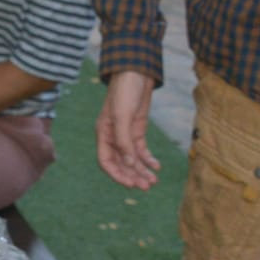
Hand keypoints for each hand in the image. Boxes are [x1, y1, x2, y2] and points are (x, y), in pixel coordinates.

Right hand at [96, 70, 159, 189]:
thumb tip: (129, 163)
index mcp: (103, 134)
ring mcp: (126, 134)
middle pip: (121, 163)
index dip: (117, 175)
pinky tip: (156, 166)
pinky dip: (148, 159)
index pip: (106, 161)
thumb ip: (124, 141)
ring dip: (142, 170)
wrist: (136, 73)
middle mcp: (113, 137)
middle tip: (147, 186)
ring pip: (132, 159)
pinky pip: (141, 150)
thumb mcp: (123, 116)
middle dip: (133, 176)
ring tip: (154, 181)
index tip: (131, 184)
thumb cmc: (125, 91)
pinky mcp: (137, 129)